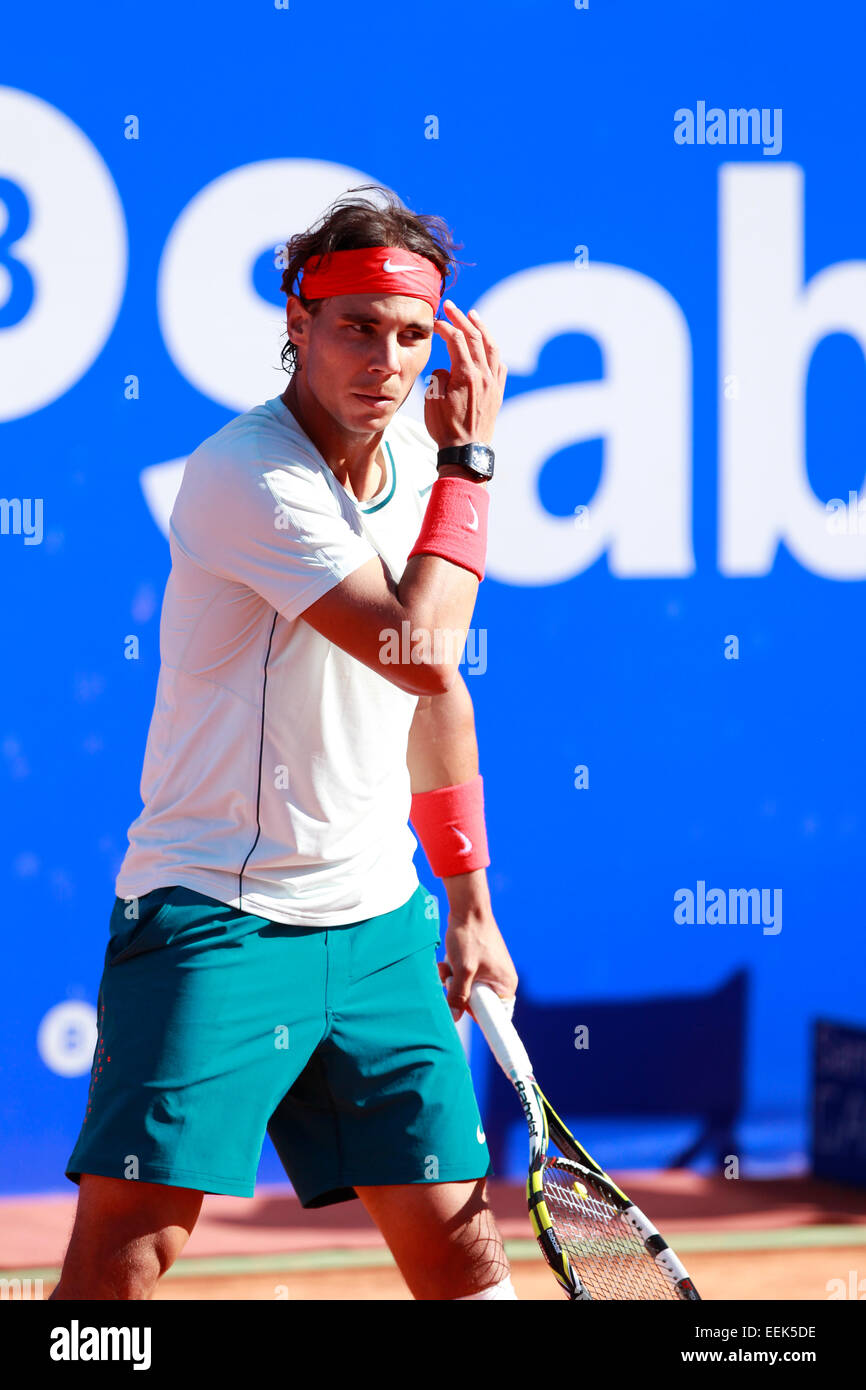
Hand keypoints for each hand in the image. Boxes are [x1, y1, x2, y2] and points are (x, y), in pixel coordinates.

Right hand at [426, 301, 507, 448]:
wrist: (466, 451)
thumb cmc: (445, 428)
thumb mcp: (432, 400)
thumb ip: (438, 378)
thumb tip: (445, 369)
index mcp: (466, 374)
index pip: (456, 339)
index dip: (445, 327)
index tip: (435, 322)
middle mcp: (483, 375)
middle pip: (474, 337)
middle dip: (461, 318)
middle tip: (451, 306)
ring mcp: (493, 383)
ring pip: (491, 347)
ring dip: (482, 329)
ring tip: (474, 316)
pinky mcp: (497, 393)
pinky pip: (499, 366)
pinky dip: (493, 351)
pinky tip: (488, 346)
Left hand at [438, 903, 517, 1022]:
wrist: (467, 908)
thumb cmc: (470, 937)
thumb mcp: (462, 970)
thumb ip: (458, 996)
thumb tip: (453, 1018)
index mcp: (506, 984)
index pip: (496, 1015)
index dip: (478, 1015)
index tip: (464, 1014)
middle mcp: (500, 980)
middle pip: (477, 1002)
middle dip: (459, 994)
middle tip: (451, 981)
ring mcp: (488, 971)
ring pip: (466, 989)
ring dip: (452, 981)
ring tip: (447, 967)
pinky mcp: (477, 963)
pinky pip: (463, 977)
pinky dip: (453, 972)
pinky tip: (446, 962)